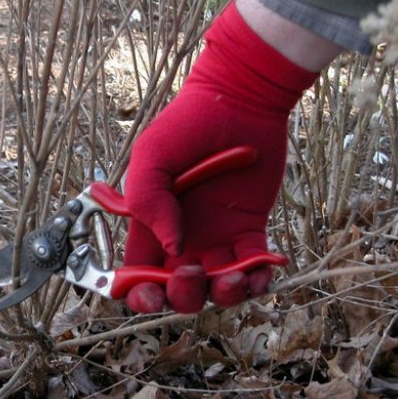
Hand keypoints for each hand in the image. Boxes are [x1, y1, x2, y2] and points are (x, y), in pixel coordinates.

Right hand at [122, 1, 317, 313]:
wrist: (241, 101)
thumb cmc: (188, 123)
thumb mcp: (151, 155)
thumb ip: (148, 199)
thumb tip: (173, 247)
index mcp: (151, 225)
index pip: (137, 274)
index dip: (139, 294)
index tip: (150, 291)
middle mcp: (182, 237)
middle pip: (177, 291)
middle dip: (183, 296)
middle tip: (191, 271)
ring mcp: (218, 237)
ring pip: (216, 289)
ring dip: (224, 295)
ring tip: (234, 276)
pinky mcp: (251, 230)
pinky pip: (254, 269)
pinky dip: (258, 280)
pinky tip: (260, 269)